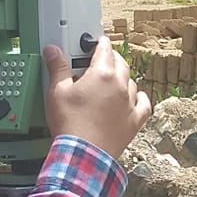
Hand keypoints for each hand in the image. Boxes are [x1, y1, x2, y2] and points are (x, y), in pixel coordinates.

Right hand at [45, 40, 150, 159]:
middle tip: (100, 59)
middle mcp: (119, 86)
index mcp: (102, 74)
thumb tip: (53, 51)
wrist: (83, 154)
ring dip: (122, 77)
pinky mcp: (134, 121)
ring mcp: (129, 103)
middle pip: (120, 62)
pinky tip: (134, 98)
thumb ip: (57, 68)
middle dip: (111, 57)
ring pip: (131, 82)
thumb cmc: (71, 124)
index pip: (104, 49)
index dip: (99, 43)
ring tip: (111, 80)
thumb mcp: (57, 91)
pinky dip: (140, 98)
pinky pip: (144, 104)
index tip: (95, 42)